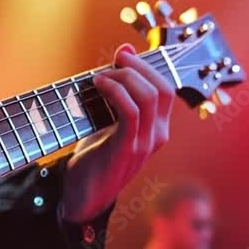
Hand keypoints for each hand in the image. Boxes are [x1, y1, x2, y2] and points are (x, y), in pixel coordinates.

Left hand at [61, 44, 174, 222]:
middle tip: (115, 59)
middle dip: (138, 66)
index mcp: (157, 129)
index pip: (165, 88)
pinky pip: (131, 112)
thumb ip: (117, 92)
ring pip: (149, 96)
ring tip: (101, 76)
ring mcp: (145, 143)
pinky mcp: (127, 148)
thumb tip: (123, 52)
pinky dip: (115, 92)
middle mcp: (157, 135)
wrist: (83, 197)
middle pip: (162, 88)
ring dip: (124, 77)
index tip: (122, 54)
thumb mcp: (108, 121)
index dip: (146, 66)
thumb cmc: (94, 158)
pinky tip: (98, 86)